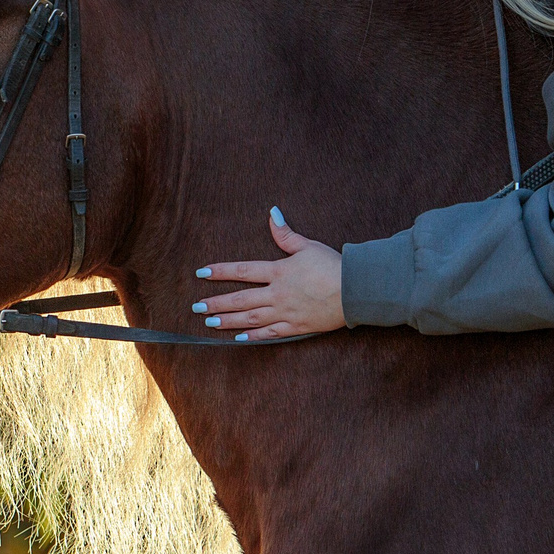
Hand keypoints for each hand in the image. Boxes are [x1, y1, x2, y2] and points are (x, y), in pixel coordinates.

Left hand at [190, 208, 344, 339]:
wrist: (355, 290)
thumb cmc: (333, 266)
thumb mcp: (308, 246)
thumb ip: (286, 234)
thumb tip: (272, 213)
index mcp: (279, 272)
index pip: (243, 271)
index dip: (221, 272)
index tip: (202, 273)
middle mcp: (277, 294)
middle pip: (241, 299)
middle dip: (217, 303)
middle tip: (197, 307)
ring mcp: (285, 313)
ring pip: (251, 319)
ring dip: (229, 321)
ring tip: (210, 323)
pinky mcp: (296, 327)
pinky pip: (270, 334)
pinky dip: (254, 337)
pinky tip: (239, 339)